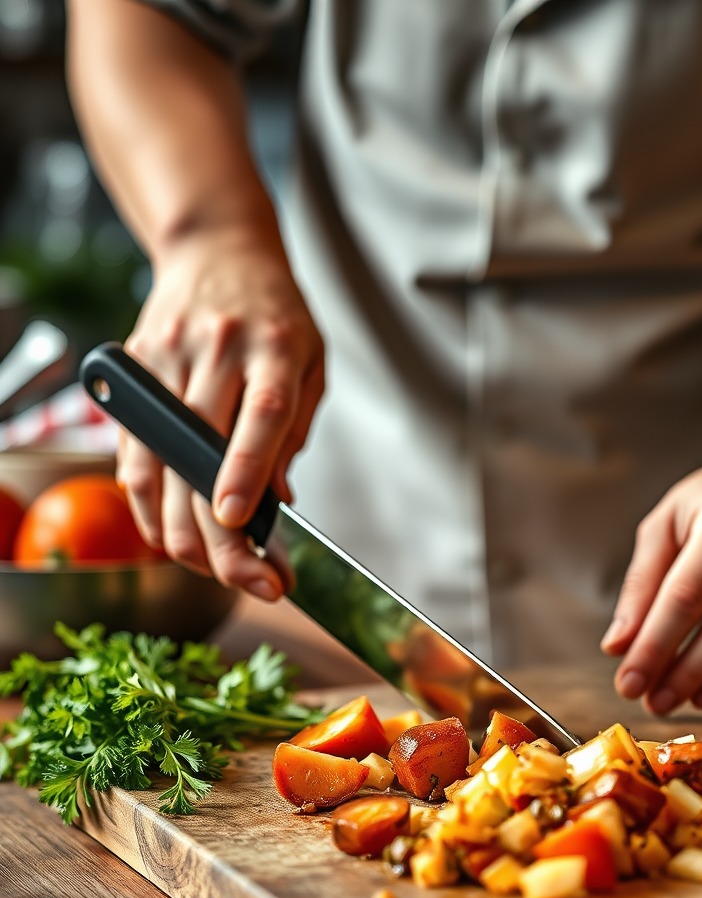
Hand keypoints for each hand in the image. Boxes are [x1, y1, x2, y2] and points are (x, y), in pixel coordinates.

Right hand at [118, 225, 323, 599]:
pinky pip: (132, 450)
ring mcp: (167, 356)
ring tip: (212, 569)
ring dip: (179, 527)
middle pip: (203, 450)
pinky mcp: (134, 368)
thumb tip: (277, 503)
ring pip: (159, 458)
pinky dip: (147, 502)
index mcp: (274, 347)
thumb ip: (294, 432)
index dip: (247, 470)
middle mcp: (217, 349)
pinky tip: (169, 534)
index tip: (241, 523)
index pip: (260, 413)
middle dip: (220, 530)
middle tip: (252, 581)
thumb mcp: (310, 364)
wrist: (218, 251)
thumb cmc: (277, 317)